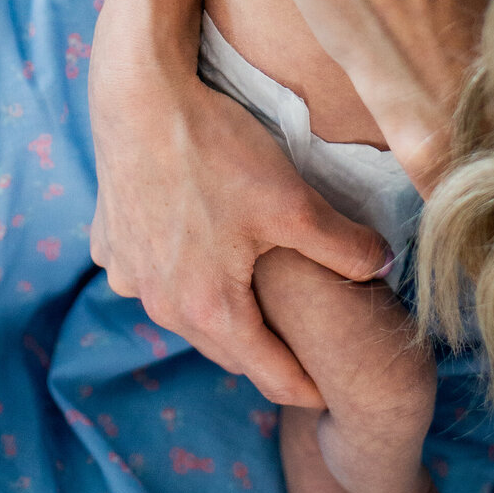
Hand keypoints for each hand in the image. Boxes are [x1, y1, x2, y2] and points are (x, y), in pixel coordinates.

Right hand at [88, 40, 391, 407]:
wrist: (139, 97)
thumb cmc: (216, 149)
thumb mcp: (292, 201)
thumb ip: (342, 245)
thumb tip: (384, 267)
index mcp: (210, 308)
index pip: (268, 373)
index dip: (305, 387)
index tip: (331, 395)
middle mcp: (161, 305)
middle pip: (225, 348)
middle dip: (264, 351)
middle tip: (299, 346)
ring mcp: (128, 275)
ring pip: (185, 313)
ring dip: (219, 312)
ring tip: (252, 297)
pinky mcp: (109, 244)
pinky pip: (150, 276)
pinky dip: (176, 273)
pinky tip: (194, 246)